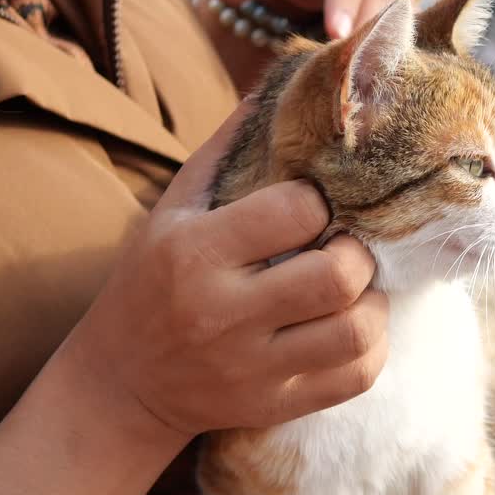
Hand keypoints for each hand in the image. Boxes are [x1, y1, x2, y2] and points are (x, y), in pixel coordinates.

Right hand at [62, 100, 388, 436]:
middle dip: (359, 254)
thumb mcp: (170, 211)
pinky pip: (355, 377)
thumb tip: (273, 90)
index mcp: (197, 252)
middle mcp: (224, 312)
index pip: (297, 211)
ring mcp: (253, 366)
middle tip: (347, 249)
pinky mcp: (275, 404)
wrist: (120, 385)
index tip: (315, 206)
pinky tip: (353, 326)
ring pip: (356, 332)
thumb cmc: (152, 282)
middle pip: (337, 276)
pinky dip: (372, 347)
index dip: (320, 201)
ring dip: (374, 303)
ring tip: (357, 290)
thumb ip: (223, 150)